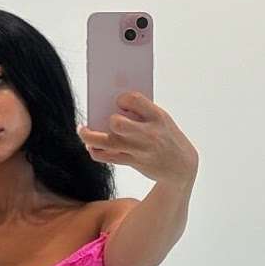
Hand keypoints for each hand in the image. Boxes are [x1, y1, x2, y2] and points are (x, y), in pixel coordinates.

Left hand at [77, 91, 198, 184]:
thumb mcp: (162, 120)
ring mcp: (140, 150)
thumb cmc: (167, 137)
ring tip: (83, 130)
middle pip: (117, 124)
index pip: (133, 99)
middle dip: (107, 119)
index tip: (118, 100)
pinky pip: (108, 157)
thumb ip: (142, 111)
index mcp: (157, 117)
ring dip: (89, 136)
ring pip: (107, 143)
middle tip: (99, 116)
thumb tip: (112, 104)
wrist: (182, 167)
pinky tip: (91, 146)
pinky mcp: (133, 162)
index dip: (121, 98)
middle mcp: (148, 134)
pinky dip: (96, 151)